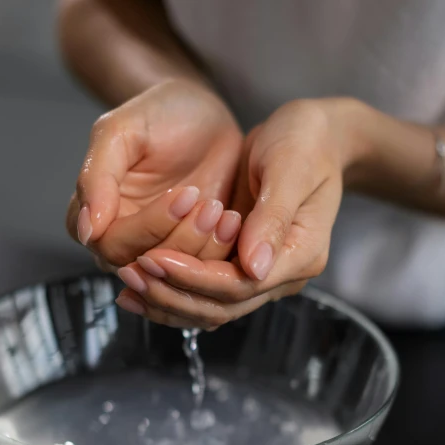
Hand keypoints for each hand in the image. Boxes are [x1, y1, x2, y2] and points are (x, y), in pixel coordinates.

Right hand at [66, 79, 241, 265]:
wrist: (204, 118)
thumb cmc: (160, 115)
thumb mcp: (120, 131)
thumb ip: (95, 177)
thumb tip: (86, 230)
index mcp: (93, 216)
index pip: (112, 245)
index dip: (150, 226)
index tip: (185, 194)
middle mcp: (121, 243)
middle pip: (146, 267)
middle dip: (183, 238)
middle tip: (211, 205)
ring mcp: (157, 253)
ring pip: (176, 277)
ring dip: (205, 248)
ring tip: (224, 212)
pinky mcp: (190, 258)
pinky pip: (201, 276)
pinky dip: (220, 254)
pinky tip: (232, 223)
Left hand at [114, 99, 356, 328]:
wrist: (317, 136)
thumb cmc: (307, 141)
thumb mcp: (292, 167)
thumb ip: (273, 217)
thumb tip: (253, 268)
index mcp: (300, 255)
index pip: (238, 285)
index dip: (192, 277)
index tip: (152, 258)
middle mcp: (282, 275)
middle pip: (221, 307)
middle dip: (172, 293)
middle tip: (130, 273)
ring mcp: (263, 275)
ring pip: (211, 308)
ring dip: (168, 299)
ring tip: (127, 284)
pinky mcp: (243, 266)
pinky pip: (207, 292)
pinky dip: (174, 292)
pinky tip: (141, 286)